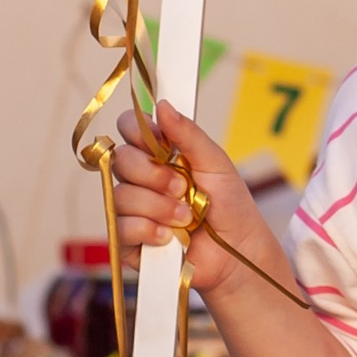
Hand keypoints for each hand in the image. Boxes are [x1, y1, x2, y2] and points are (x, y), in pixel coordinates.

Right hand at [109, 101, 293, 302]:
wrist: (237, 251)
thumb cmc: (229, 205)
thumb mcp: (215, 163)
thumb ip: (188, 134)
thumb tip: (162, 105)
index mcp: (159, 154)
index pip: (128, 129)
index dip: (137, 132)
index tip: (160, 143)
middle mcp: (141, 179)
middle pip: (120, 160)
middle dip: (154, 174)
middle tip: (183, 187)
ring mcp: (133, 209)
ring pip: (121, 195)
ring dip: (158, 206)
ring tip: (186, 218)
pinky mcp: (129, 240)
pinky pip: (120, 227)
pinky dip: (147, 230)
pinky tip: (168, 238)